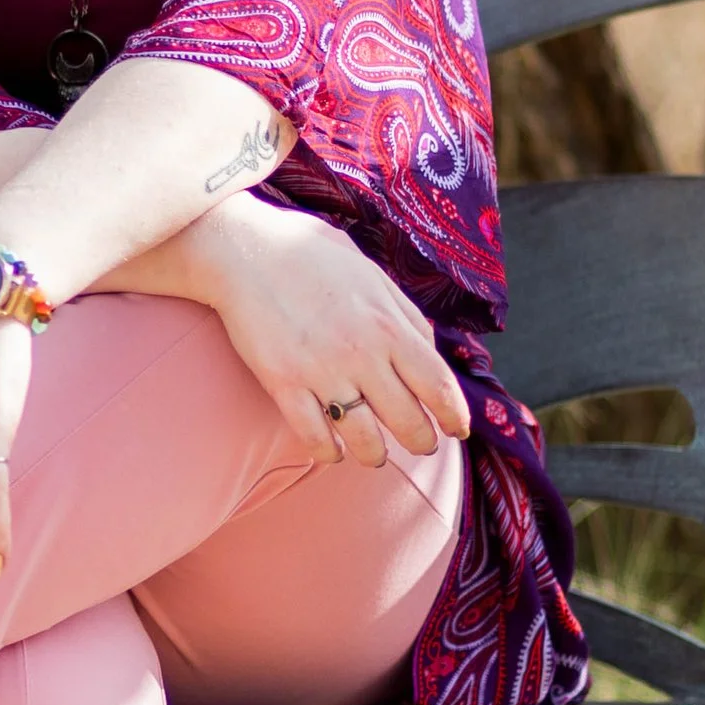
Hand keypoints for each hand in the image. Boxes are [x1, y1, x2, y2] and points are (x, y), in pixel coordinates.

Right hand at [198, 202, 469, 468]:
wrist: (246, 249)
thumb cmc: (313, 256)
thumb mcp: (373, 275)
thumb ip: (404, 314)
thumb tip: (430, 350)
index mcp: (389, 324)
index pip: (438, 383)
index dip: (454, 415)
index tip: (458, 430)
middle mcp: (361, 353)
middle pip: (407, 419)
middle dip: (421, 441)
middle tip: (421, 446)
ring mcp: (321, 371)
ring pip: (363, 438)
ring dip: (374, 455)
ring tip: (374, 455)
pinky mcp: (283, 383)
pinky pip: (314, 436)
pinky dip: (327, 452)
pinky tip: (331, 451)